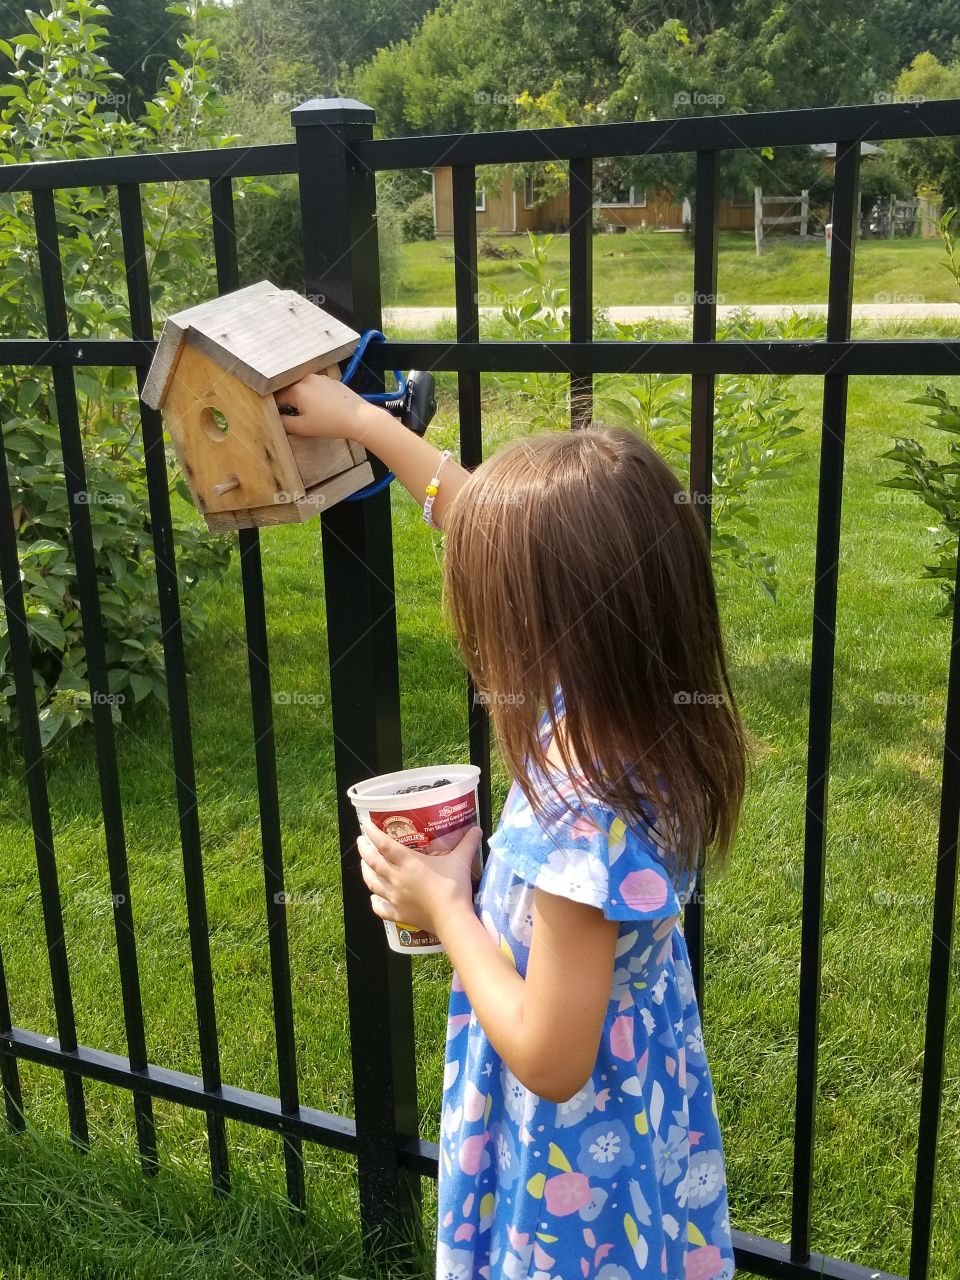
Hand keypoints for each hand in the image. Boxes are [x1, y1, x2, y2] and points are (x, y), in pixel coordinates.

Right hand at [273, 371, 378, 439]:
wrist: (358, 417)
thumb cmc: (329, 423)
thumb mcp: (303, 427)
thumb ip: (285, 423)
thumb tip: (278, 419)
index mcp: (297, 389)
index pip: (279, 398)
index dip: (279, 409)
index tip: (284, 418)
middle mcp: (307, 379)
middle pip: (292, 391)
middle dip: (292, 403)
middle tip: (300, 418)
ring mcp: (321, 378)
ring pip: (306, 389)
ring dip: (305, 399)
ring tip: (314, 414)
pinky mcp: (333, 381)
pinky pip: (318, 388)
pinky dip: (317, 396)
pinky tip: (325, 408)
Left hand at [357, 819, 482, 937]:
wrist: (452, 918)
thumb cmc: (454, 887)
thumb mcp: (461, 861)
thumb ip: (467, 844)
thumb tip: (476, 829)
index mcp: (409, 863)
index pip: (385, 844)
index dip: (372, 833)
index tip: (365, 825)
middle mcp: (397, 878)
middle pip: (373, 861)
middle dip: (364, 849)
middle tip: (360, 840)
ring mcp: (395, 897)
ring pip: (372, 882)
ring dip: (365, 871)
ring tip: (363, 863)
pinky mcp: (398, 914)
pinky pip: (380, 908)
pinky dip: (375, 902)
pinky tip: (373, 898)